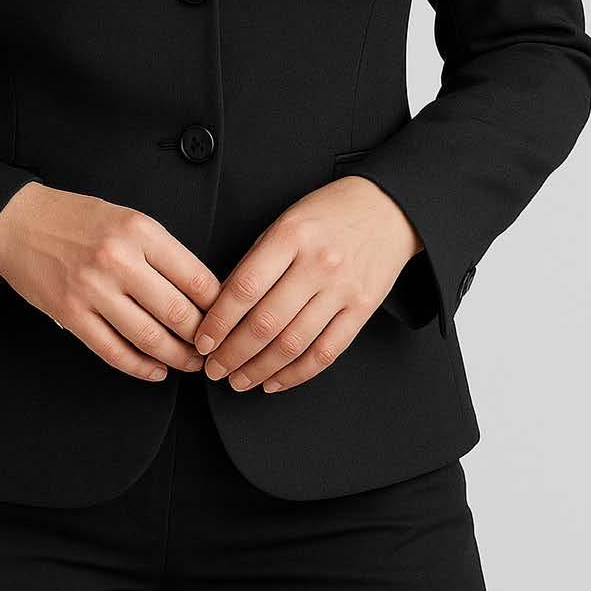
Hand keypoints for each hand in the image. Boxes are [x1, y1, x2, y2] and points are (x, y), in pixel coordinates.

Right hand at [0, 181, 222, 383]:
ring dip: (177, 358)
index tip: (226, 318)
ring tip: (190, 363)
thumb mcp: (127, 218)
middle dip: (202, 338)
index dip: (218, 306)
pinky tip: (155, 370)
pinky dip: (140, 368)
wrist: (19, 222)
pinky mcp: (71, 314)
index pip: (196, 278)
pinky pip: (114, 351)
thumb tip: (201, 291)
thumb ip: (161, 251)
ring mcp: (93, 289)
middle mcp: (118, 259)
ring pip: (150, 338)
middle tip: (214, 348)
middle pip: (178, 313)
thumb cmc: (75, 219)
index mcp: (140, 230)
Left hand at [192, 175, 422, 393]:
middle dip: (233, 354)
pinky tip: (276, 380)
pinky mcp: (363, 309)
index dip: (219, 321)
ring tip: (240, 380)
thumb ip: (257, 260)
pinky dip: (297, 373)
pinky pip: (326, 352)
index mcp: (291, 236)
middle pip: (267, 322)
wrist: (387, 209)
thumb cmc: (329, 213)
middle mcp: (318, 263)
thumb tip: (223, 306)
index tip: (203, 340)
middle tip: (215, 369)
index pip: (245, 288)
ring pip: (294, 343)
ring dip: (260, 369)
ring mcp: (343, 289)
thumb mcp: (286, 221)